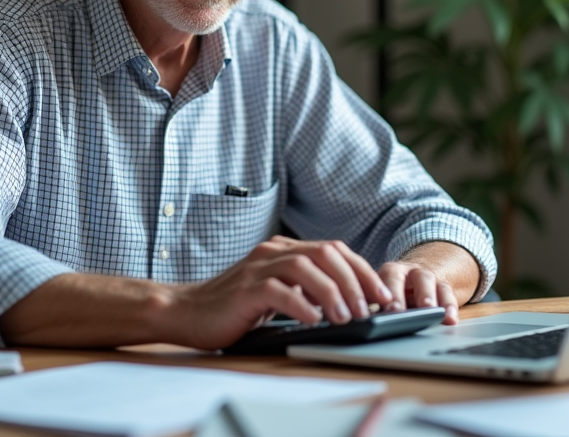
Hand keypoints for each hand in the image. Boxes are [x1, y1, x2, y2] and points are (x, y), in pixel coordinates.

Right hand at [165, 235, 394, 349]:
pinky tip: (314, 320)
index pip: (334, 250)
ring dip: (332, 292)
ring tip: (347, 317)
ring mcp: (257, 267)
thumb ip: (304, 289)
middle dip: (355, 280)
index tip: (382, 295)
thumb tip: (349, 303)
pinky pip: (277, 290)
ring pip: (305, 266)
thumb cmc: (233, 307)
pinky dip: (301, 304)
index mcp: (283, 249)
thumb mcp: (276, 293)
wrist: (186, 312)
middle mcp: (272, 251)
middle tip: (371, 308)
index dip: (363, 271)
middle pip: (326, 253)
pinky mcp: (243, 289)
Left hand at [376, 260, 460, 323]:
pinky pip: (447, 292)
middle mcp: (406, 271)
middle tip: (398, 311)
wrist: (419, 280)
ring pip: (426, 280)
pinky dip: (449, 306)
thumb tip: (363, 322)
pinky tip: (451, 320)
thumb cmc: (396, 294)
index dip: (385, 292)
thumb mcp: (384, 298)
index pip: (385, 278)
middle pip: (402, 276)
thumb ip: (374, 307)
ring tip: (430, 312)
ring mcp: (426, 276)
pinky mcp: (442, 287)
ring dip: (427, 297)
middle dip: (400, 294)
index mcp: (388, 273)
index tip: (386, 310)